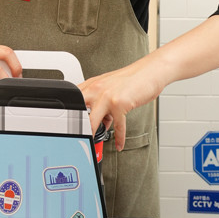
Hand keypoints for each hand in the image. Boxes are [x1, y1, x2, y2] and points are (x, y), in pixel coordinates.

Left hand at [79, 16, 218, 150]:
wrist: (151, 71)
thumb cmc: (132, 79)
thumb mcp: (112, 88)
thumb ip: (102, 103)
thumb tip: (98, 122)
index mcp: (92, 84)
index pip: (73, 99)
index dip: (67, 113)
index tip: (69, 126)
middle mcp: (96, 89)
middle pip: (77, 111)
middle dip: (76, 127)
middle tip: (76, 139)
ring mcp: (107, 96)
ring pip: (92, 121)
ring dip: (92, 135)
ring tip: (93, 145)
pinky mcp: (120, 103)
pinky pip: (117, 126)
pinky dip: (119, 138)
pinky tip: (119, 144)